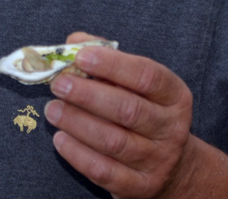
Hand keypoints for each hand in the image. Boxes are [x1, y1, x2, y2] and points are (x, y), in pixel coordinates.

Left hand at [44, 32, 196, 198]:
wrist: (174, 166)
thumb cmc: (145, 110)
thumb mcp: (137, 83)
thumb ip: (108, 59)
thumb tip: (74, 42)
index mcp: (174, 95)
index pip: (147, 75)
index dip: (113, 64)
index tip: (81, 56)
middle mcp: (171, 127)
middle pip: (128, 110)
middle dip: (88, 95)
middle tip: (59, 84)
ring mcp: (157, 160)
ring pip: (113, 141)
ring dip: (78, 123)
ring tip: (53, 110)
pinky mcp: (140, 187)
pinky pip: (105, 171)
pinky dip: (78, 155)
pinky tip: (60, 139)